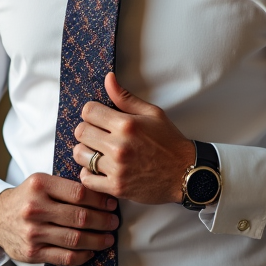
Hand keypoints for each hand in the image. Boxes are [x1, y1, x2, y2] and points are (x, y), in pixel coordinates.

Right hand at [0, 173, 117, 265]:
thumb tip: (101, 195)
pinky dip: (82, 256)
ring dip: (97, 240)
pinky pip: (64, 257)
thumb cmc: (25, 198)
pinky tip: (91, 251)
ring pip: (75, 239)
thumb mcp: (40, 182)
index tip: (111, 204)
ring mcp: (33, 232)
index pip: (79, 193)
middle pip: (80, 217)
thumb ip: (65, 186)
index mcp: (39, 184)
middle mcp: (35, 208)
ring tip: (108, 238)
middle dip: (103, 221)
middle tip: (114, 222)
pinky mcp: (32, 252)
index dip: (100, 200)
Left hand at [73, 72, 196, 203]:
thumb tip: (108, 78)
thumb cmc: (169, 142)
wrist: (185, 173)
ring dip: (85, 151)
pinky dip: (89, 173)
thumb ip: (125, 97)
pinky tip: (99, 169)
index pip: (88, 111)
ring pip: (80, 154)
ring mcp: (116, 168)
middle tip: (97, 134)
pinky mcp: (116, 187)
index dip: (91, 112)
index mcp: (127, 124)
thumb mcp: (152, 113)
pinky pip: (86, 178)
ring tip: (97, 151)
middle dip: (87, 130)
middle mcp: (119, 145)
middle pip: (81, 132)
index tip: (98, 117)